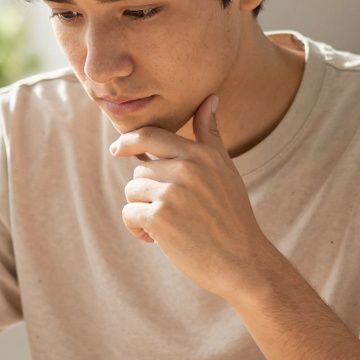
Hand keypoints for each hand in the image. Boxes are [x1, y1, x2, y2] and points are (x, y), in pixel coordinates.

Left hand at [111, 94, 272, 298]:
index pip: (152, 136)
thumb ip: (210, 135)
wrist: (242, 261)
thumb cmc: (232, 217)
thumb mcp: (225, 170)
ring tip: (167, 227)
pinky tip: (156, 240)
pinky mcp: (159, 216)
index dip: (129, 141)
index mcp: (201, 154)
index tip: (117, 149)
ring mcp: (172, 191)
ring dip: (142, 211)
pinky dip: (137, 229)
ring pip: (133, 191)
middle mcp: (187, 168)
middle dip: (148, 192)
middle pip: (140, 170)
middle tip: (171, 213)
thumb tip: (210, 97)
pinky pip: (129, 213)